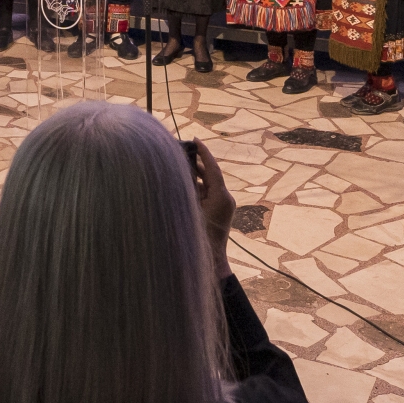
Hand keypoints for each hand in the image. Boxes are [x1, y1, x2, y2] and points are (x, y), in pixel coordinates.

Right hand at [190, 139, 236, 278]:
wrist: (211, 264)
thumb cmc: (198, 239)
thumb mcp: (188, 210)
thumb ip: (186, 190)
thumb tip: (180, 172)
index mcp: (220, 195)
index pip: (211, 167)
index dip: (203, 152)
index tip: (195, 138)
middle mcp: (225, 198)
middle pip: (210, 173)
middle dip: (197, 162)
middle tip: (182, 149)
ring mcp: (224, 205)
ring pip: (208, 183)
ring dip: (195, 175)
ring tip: (178, 164)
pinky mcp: (220, 211)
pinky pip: (208, 193)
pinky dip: (197, 187)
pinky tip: (183, 184)